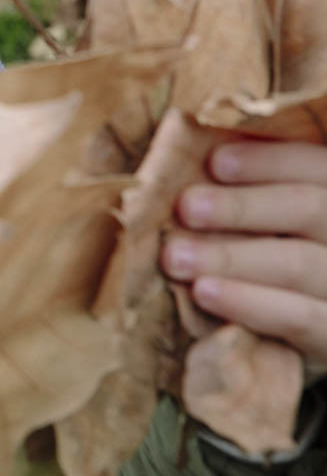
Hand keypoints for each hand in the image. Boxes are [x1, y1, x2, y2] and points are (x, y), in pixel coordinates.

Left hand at [160, 140, 326, 380]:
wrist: (315, 333)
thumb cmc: (274, 254)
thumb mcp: (274, 218)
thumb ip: (253, 191)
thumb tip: (197, 155)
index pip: (317, 166)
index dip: (268, 161)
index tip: (215, 162)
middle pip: (309, 209)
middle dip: (241, 207)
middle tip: (185, 207)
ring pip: (299, 263)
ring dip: (231, 257)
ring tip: (175, 256)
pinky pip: (301, 318)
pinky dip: (250, 303)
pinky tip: (203, 292)